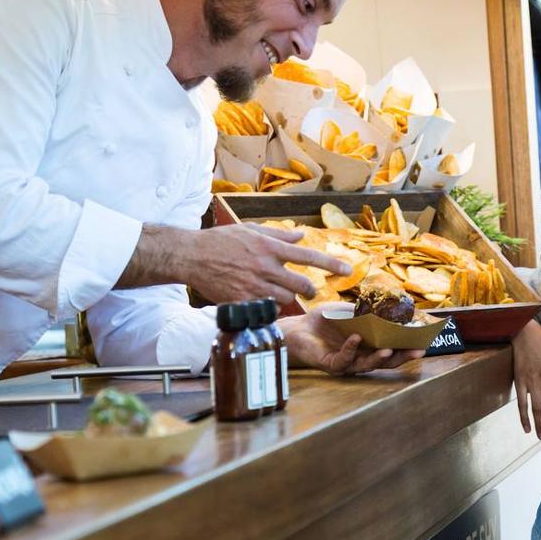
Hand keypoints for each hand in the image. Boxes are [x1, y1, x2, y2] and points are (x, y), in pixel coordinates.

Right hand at [120, 222, 351, 304]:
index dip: (331, 264)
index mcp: (270, 248)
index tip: (349, 270)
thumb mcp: (251, 230)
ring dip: (287, 297)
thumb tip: (301, 235)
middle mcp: (265, 267)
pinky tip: (260, 299)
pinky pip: (265, 309)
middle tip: (307, 288)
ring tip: (274, 290)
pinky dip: (268, 306)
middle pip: (301, 285)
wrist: (191, 256)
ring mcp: (254, 286)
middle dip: (308, 289)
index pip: (308, 257)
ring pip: (286, 299)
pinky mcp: (243, 301)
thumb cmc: (221, 241)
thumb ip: (278, 235)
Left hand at [279, 307, 424, 374]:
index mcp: (369, 345)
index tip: (425, 340)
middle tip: (418, 351)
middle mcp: (361, 357)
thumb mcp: (348, 311)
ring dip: (379, 358)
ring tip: (389, 350)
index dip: (408, 345)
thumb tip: (389, 308)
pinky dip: (351, 349)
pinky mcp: (332, 365)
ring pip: (368, 365)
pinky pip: (344, 359)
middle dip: (403, 356)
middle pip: (386, 361)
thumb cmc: (324, 320)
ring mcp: (347, 363)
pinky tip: (356, 338)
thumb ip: (366, 312)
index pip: (393, 348)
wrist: (297, 327)